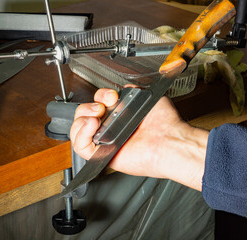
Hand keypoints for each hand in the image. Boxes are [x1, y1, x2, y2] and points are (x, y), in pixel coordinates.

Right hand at [70, 87, 208, 190]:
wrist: (168, 140)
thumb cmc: (164, 123)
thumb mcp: (147, 98)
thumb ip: (133, 91)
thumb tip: (125, 87)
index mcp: (119, 118)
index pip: (96, 105)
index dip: (99, 97)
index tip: (111, 97)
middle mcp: (110, 130)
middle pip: (82, 116)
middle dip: (87, 107)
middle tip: (102, 107)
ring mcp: (105, 143)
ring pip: (77, 131)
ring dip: (81, 119)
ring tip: (96, 117)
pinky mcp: (102, 155)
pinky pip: (80, 147)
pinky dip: (81, 134)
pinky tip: (93, 126)